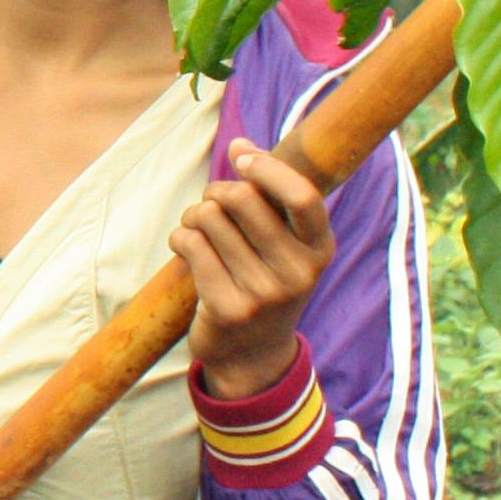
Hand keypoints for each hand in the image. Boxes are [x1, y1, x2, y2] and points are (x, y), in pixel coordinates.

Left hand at [174, 139, 335, 397]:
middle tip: (211, 206)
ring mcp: (264, 294)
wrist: (252, 354)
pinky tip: (187, 251)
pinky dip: (180, 238)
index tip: (241, 157)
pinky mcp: (228, 308)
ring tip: (199, 231)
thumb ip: (269, 195)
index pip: (302, 196)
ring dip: (194, 216)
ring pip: (208, 218)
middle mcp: (299, 272)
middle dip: (215, 193)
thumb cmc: (264, 279)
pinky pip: (189, 244)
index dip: (266, 167)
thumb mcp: (284, 243)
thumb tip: (240, 145)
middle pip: (240, 199)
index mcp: (320, 248)